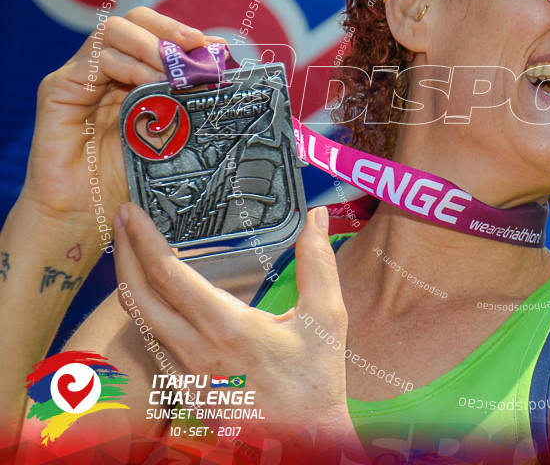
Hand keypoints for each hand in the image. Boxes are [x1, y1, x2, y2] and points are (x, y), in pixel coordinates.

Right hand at [23, 8, 221, 258]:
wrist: (84, 214)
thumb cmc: (128, 180)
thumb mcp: (171, 136)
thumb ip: (188, 105)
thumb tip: (225, 76)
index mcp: (131, 76)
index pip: (155, 33)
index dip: (185, 34)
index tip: (216, 48)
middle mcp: (106, 69)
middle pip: (135, 21)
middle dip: (170, 30)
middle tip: (197, 47)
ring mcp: (81, 76)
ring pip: (114, 33)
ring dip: (153, 46)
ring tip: (178, 70)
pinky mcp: (60, 88)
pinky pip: (96, 61)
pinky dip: (131, 66)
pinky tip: (153, 83)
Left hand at [113, 203, 362, 457]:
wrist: (305, 438)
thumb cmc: (317, 380)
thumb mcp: (327, 315)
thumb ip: (318, 261)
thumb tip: (317, 216)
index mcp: (226, 326)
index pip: (167, 273)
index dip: (143, 238)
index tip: (132, 211)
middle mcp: (195, 350)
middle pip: (139, 294)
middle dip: (124, 251)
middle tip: (122, 219)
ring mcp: (185, 373)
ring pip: (140, 321)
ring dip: (131, 281)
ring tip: (132, 251)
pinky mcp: (185, 389)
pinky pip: (152, 345)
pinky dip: (144, 313)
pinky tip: (154, 299)